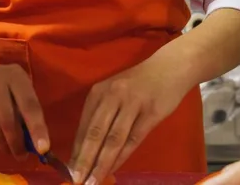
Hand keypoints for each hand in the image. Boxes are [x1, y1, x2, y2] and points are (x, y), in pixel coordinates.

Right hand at [0, 62, 49, 159]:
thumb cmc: (3, 87)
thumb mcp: (19, 89)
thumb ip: (28, 111)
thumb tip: (35, 144)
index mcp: (16, 76)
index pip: (29, 105)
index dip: (37, 129)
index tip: (43, 149)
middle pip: (8, 120)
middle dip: (17, 143)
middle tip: (21, 156)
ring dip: (3, 146)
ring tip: (9, 150)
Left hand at [70, 54, 191, 184]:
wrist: (170, 67)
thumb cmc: (139, 83)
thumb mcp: (114, 92)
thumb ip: (101, 115)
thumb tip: (86, 148)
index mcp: (98, 92)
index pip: (84, 126)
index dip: (76, 150)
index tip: (69, 171)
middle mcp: (112, 97)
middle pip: (95, 133)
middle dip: (84, 160)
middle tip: (77, 180)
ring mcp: (132, 104)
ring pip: (113, 139)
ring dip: (102, 163)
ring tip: (93, 181)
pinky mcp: (151, 113)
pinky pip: (133, 139)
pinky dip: (122, 157)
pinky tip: (114, 169)